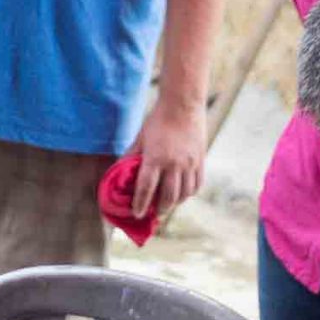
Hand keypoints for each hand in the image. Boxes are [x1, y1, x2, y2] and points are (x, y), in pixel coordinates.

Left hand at [126, 97, 207, 220]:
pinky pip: (196, 185)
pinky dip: (189, 194)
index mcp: (155, 158)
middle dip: (159, 209)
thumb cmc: (157, 121)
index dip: (140, 204)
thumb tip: (119, 173)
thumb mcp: (140, 138)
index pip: (146, 189)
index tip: (137, 214)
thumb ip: (131, 157)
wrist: (183, 105)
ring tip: (166, 205)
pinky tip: (182, 194)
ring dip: (174, 203)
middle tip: (153, 213)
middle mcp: (174, 164)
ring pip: (184, 194)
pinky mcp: (200, 161)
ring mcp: (189, 164)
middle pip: (167, 197)